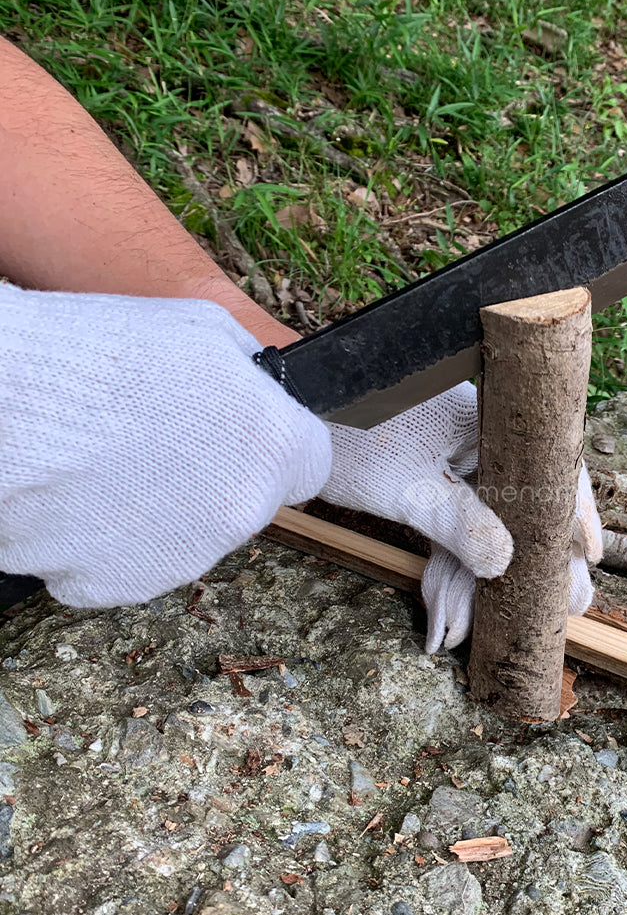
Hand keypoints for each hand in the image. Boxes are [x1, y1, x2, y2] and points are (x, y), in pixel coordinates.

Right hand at [0, 285, 331, 605]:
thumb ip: (250, 377)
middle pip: (246, 500)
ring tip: (105, 461)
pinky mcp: (120, 585)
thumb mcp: (202, 329)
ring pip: (187, 535)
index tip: (243, 434)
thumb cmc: (99, 356)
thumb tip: (261, 394)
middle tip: (157, 439)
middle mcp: (241, 516)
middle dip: (215, 475)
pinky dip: (107, 539)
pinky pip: (128, 562)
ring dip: (161, 508)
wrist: (3, 405)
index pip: (308, 464)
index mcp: (275, 451)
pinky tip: (79, 495)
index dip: (273, 445)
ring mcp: (182, 558)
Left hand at [318, 381, 600, 650]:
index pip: (549, 465)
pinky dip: (445, 565)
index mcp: (482, 421)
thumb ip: (462, 526)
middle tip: (555, 608)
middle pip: (519, 503)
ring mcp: (449, 456)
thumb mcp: (408, 491)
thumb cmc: (345, 442)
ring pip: (480, 521)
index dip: (573, 513)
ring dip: (470, 578)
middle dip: (522, 564)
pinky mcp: (425, 476)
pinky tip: (440, 613)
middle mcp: (474, 434)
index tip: (589, 557)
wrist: (278, 429)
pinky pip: (450, 522)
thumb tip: (507, 564)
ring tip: (463, 630)